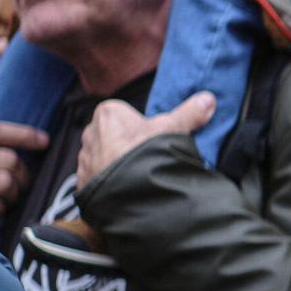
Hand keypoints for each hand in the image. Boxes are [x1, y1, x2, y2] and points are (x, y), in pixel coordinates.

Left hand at [77, 92, 214, 192]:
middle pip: (112, 136)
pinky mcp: (83, 181)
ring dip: (116, 164)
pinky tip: (125, 188)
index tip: (153, 140)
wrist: (130, 192)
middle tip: (147, 157)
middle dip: (126, 145)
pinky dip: (109, 182)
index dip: (141, 128)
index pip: (124, 115)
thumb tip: (208, 99)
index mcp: (108, 113)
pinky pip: (97, 178)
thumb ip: (190, 113)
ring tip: (138, 175)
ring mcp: (84, 159)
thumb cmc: (147, 153)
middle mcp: (90, 133)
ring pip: (103, 157)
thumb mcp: (175, 129)